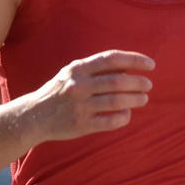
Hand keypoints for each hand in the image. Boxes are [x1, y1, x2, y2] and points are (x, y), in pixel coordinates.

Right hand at [29, 49, 153, 141]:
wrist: (34, 116)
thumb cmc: (59, 91)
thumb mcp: (73, 73)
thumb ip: (97, 69)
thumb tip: (128, 67)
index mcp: (78, 69)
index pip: (111, 59)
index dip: (134, 61)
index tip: (150, 65)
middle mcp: (79, 86)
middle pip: (117, 82)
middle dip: (138, 83)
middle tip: (148, 85)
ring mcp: (80, 106)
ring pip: (117, 101)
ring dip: (135, 100)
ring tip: (143, 99)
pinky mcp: (82, 125)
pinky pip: (110, 121)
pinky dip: (123, 117)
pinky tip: (127, 114)